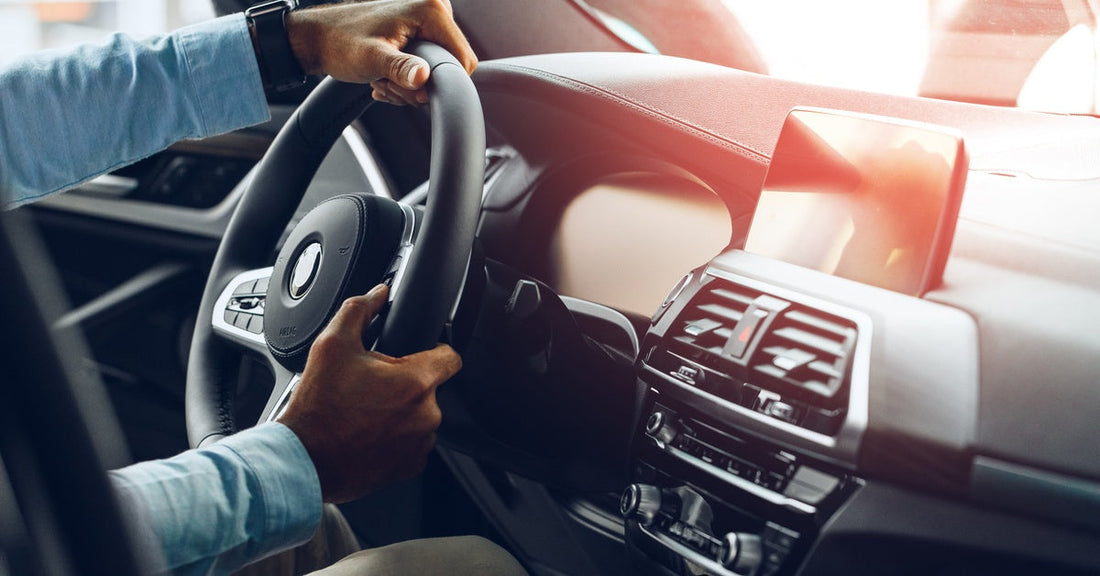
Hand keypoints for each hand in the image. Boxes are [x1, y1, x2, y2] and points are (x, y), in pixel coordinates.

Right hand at [277, 284, 461, 502]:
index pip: (451, 356)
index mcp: (416, 382)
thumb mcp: (332, 345)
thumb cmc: (318, 408)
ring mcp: (420, 443)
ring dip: (402, 412)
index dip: (435, 349)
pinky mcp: (410, 467)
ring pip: (421, 416)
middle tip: (373, 386)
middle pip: (430, 387)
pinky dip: (396, 437)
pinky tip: (369, 433)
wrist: (304, 459)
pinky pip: (413, 444)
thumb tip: (377, 294)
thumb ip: (359, 310)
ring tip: (367, 411)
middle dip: (406, 383)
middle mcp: (426, 414)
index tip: (418, 354)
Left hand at [286, 0, 477, 105]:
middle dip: (420, 85)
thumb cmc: (339, 42)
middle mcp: (434, 10)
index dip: (441, 82)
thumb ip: (400, 68)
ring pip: (437, 70)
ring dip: (410, 85)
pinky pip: (427, 66)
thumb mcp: (371, 59)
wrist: (318, 38)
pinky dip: (406, 79)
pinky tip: (386, 77)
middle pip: (450, 66)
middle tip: (390, 83)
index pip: (463, 59)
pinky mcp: (419, 31)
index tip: (412, 87)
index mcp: (430, 10)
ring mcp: (426, 20)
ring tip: (384, 79)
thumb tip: (423, 77)